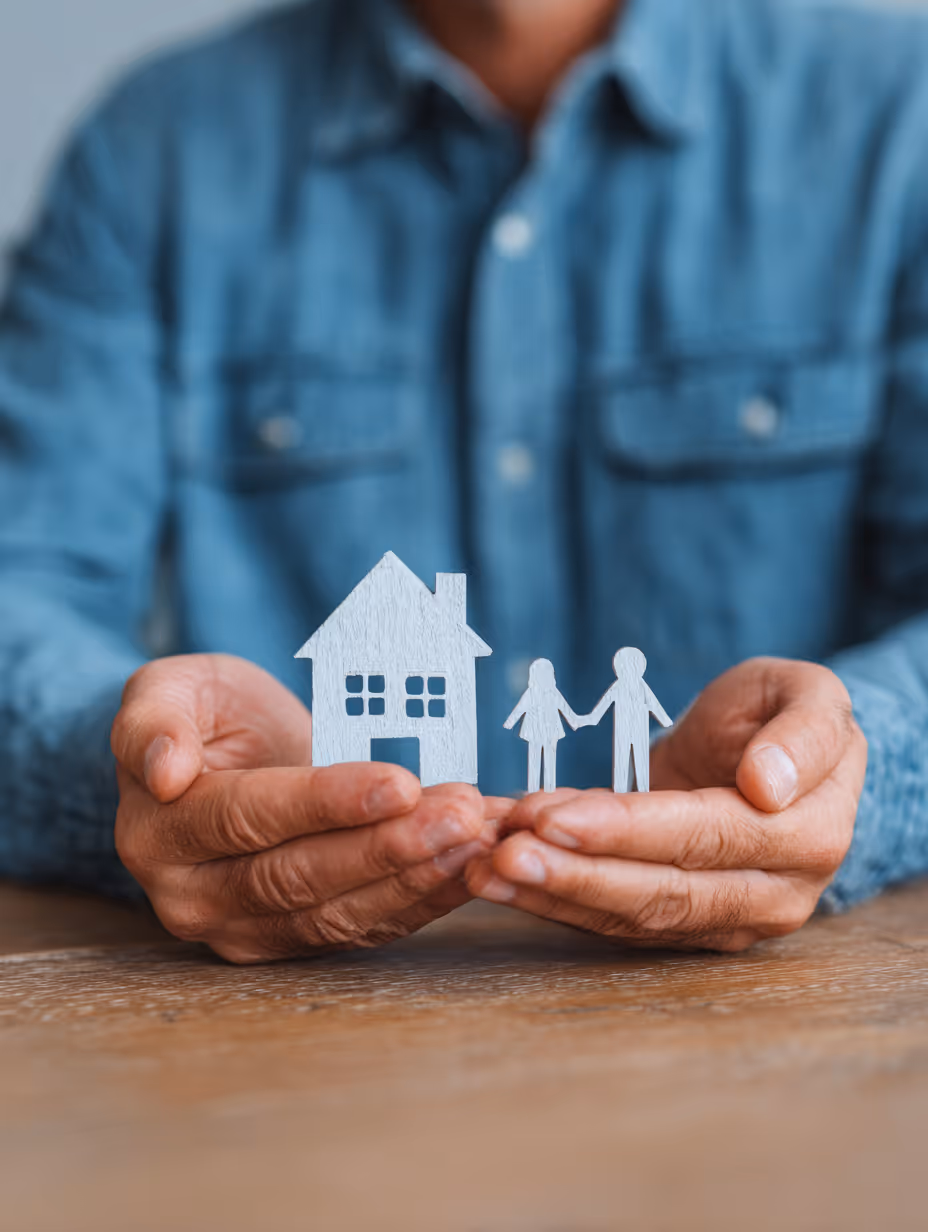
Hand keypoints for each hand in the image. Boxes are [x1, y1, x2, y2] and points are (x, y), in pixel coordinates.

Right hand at [112, 654, 504, 962]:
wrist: (218, 760)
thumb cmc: (202, 715)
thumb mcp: (169, 689)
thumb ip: (154, 721)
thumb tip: (165, 769)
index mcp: (161, 832)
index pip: (250, 820)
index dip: (327, 803)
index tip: (399, 782)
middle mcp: (195, 897)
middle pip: (301, 877)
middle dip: (390, 846)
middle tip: (460, 814)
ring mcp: (244, 929)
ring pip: (338, 913)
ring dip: (417, 878)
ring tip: (475, 836)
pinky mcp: (292, 941)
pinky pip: (362, 928)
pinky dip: (423, 900)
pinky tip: (469, 868)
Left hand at [467, 658, 866, 951]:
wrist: (768, 752)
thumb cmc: (782, 714)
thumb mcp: (808, 694)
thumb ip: (801, 733)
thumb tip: (767, 786)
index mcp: (808, 835)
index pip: (706, 836)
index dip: (627, 830)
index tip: (556, 817)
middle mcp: (773, 894)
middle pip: (662, 893)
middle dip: (574, 875)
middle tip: (502, 852)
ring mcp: (728, 919)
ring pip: (630, 917)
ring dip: (552, 895)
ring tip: (484, 868)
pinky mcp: (685, 927)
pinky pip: (614, 920)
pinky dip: (553, 900)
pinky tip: (501, 878)